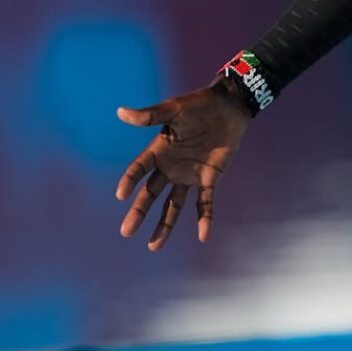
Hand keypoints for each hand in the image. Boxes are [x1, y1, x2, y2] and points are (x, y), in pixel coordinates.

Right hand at [115, 83, 252, 249]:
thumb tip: (121, 113)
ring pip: (174, 205)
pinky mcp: (210, 179)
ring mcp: (189, 175)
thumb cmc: (199, 104)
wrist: (230, 106)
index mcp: (158, 150)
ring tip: (154, 246)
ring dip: (165, 225)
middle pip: (151, 194)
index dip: (129, 181)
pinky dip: (204, 219)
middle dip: (139, 212)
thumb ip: (150, 115)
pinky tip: (203, 236)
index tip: (121, 195)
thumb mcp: (174, 109)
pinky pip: (206, 203)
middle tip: (126, 232)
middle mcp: (170, 167)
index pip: (138, 169)